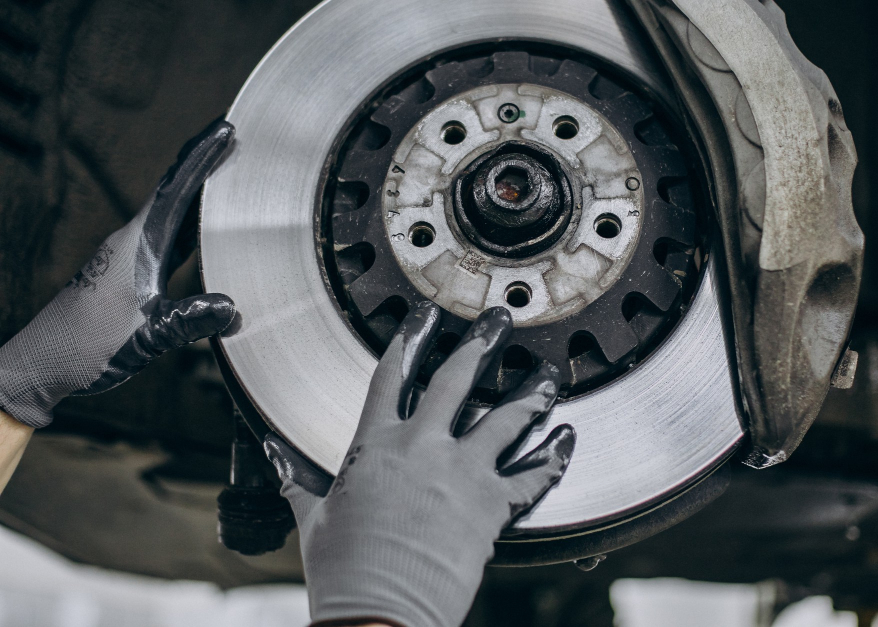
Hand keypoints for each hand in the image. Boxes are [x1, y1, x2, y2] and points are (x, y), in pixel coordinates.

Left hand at [0, 119, 236, 427]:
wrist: (43, 364)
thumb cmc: (85, 347)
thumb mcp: (144, 336)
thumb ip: (189, 321)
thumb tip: (232, 308)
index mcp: (135, 246)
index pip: (175, 191)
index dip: (201, 158)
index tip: (225, 130)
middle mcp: (132, 242)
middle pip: (175, 192)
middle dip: (204, 164)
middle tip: (234, 139)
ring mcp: (130, 257)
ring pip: (172, 214)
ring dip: (199, 192)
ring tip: (229, 174)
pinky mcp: (131, 273)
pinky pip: (168, 237)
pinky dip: (192, 223)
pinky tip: (206, 226)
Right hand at [265, 302, 575, 626]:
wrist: (378, 611)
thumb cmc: (345, 570)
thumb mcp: (314, 518)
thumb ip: (296, 479)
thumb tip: (273, 455)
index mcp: (376, 445)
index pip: (393, 375)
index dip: (410, 338)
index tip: (424, 317)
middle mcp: (423, 448)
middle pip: (456, 380)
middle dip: (480, 344)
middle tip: (499, 322)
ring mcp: (461, 473)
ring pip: (506, 418)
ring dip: (530, 392)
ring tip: (546, 374)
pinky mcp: (491, 505)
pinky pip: (533, 475)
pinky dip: (554, 456)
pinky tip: (566, 438)